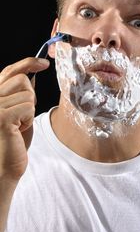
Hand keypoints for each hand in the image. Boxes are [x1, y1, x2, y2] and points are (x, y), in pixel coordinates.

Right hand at [0, 57, 49, 180]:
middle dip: (30, 97)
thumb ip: (18, 94)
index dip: (28, 63)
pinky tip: (18, 131)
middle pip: (22, 80)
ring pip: (28, 95)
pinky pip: (29, 107)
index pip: (10, 71)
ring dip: (29, 112)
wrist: (2, 168)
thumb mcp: (16, 112)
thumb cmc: (11, 141)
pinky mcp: (2, 117)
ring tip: (17, 126)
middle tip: (22, 116)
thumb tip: (31, 75)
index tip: (44, 62)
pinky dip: (29, 120)